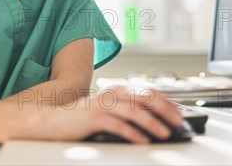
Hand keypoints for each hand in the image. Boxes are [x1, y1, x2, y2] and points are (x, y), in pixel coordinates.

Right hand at [28, 86, 182, 143]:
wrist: (52, 120)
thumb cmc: (81, 118)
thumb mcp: (107, 110)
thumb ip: (126, 111)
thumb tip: (153, 122)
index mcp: (118, 90)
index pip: (148, 92)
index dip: (167, 102)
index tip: (179, 114)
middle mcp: (113, 94)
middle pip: (146, 97)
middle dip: (165, 109)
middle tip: (177, 122)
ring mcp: (103, 104)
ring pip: (135, 110)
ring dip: (152, 123)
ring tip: (164, 133)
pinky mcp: (95, 117)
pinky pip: (118, 124)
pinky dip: (133, 133)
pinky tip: (142, 141)